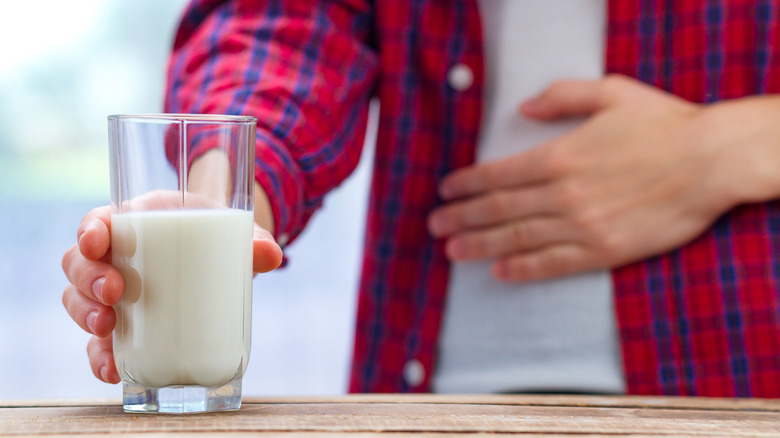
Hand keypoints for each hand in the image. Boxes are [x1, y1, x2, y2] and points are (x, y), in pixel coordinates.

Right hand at [61, 191, 281, 382]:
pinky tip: (111, 368)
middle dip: (88, 278)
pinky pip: (98, 342)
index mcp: (138, 222)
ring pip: (78, 299)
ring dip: (86, 313)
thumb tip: (271, 254)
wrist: (223, 258)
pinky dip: (99, 356)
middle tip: (114, 292)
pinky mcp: (123, 326)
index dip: (91, 230)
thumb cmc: (218, 237)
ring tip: (107, 327)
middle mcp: (117, 257)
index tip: (97, 242)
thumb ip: (255, 241)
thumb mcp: (235, 234)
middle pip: (78, 262)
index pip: (99, 221)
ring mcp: (115, 294)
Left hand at [428, 74, 739, 281]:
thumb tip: (523, 106)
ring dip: (480, 245)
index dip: (467, 185)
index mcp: (560, 155)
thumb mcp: (611, 92)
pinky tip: (499, 272)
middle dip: (462, 218)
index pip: (498, 174)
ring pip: (518, 238)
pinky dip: (523, 269)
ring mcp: (582, 225)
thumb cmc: (663, 124)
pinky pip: (554, 263)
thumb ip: (561, 96)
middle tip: (435, 226)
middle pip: (498, 209)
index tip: (445, 192)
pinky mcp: (604, 250)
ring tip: (452, 250)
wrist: (712, 162)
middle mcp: (563, 193)